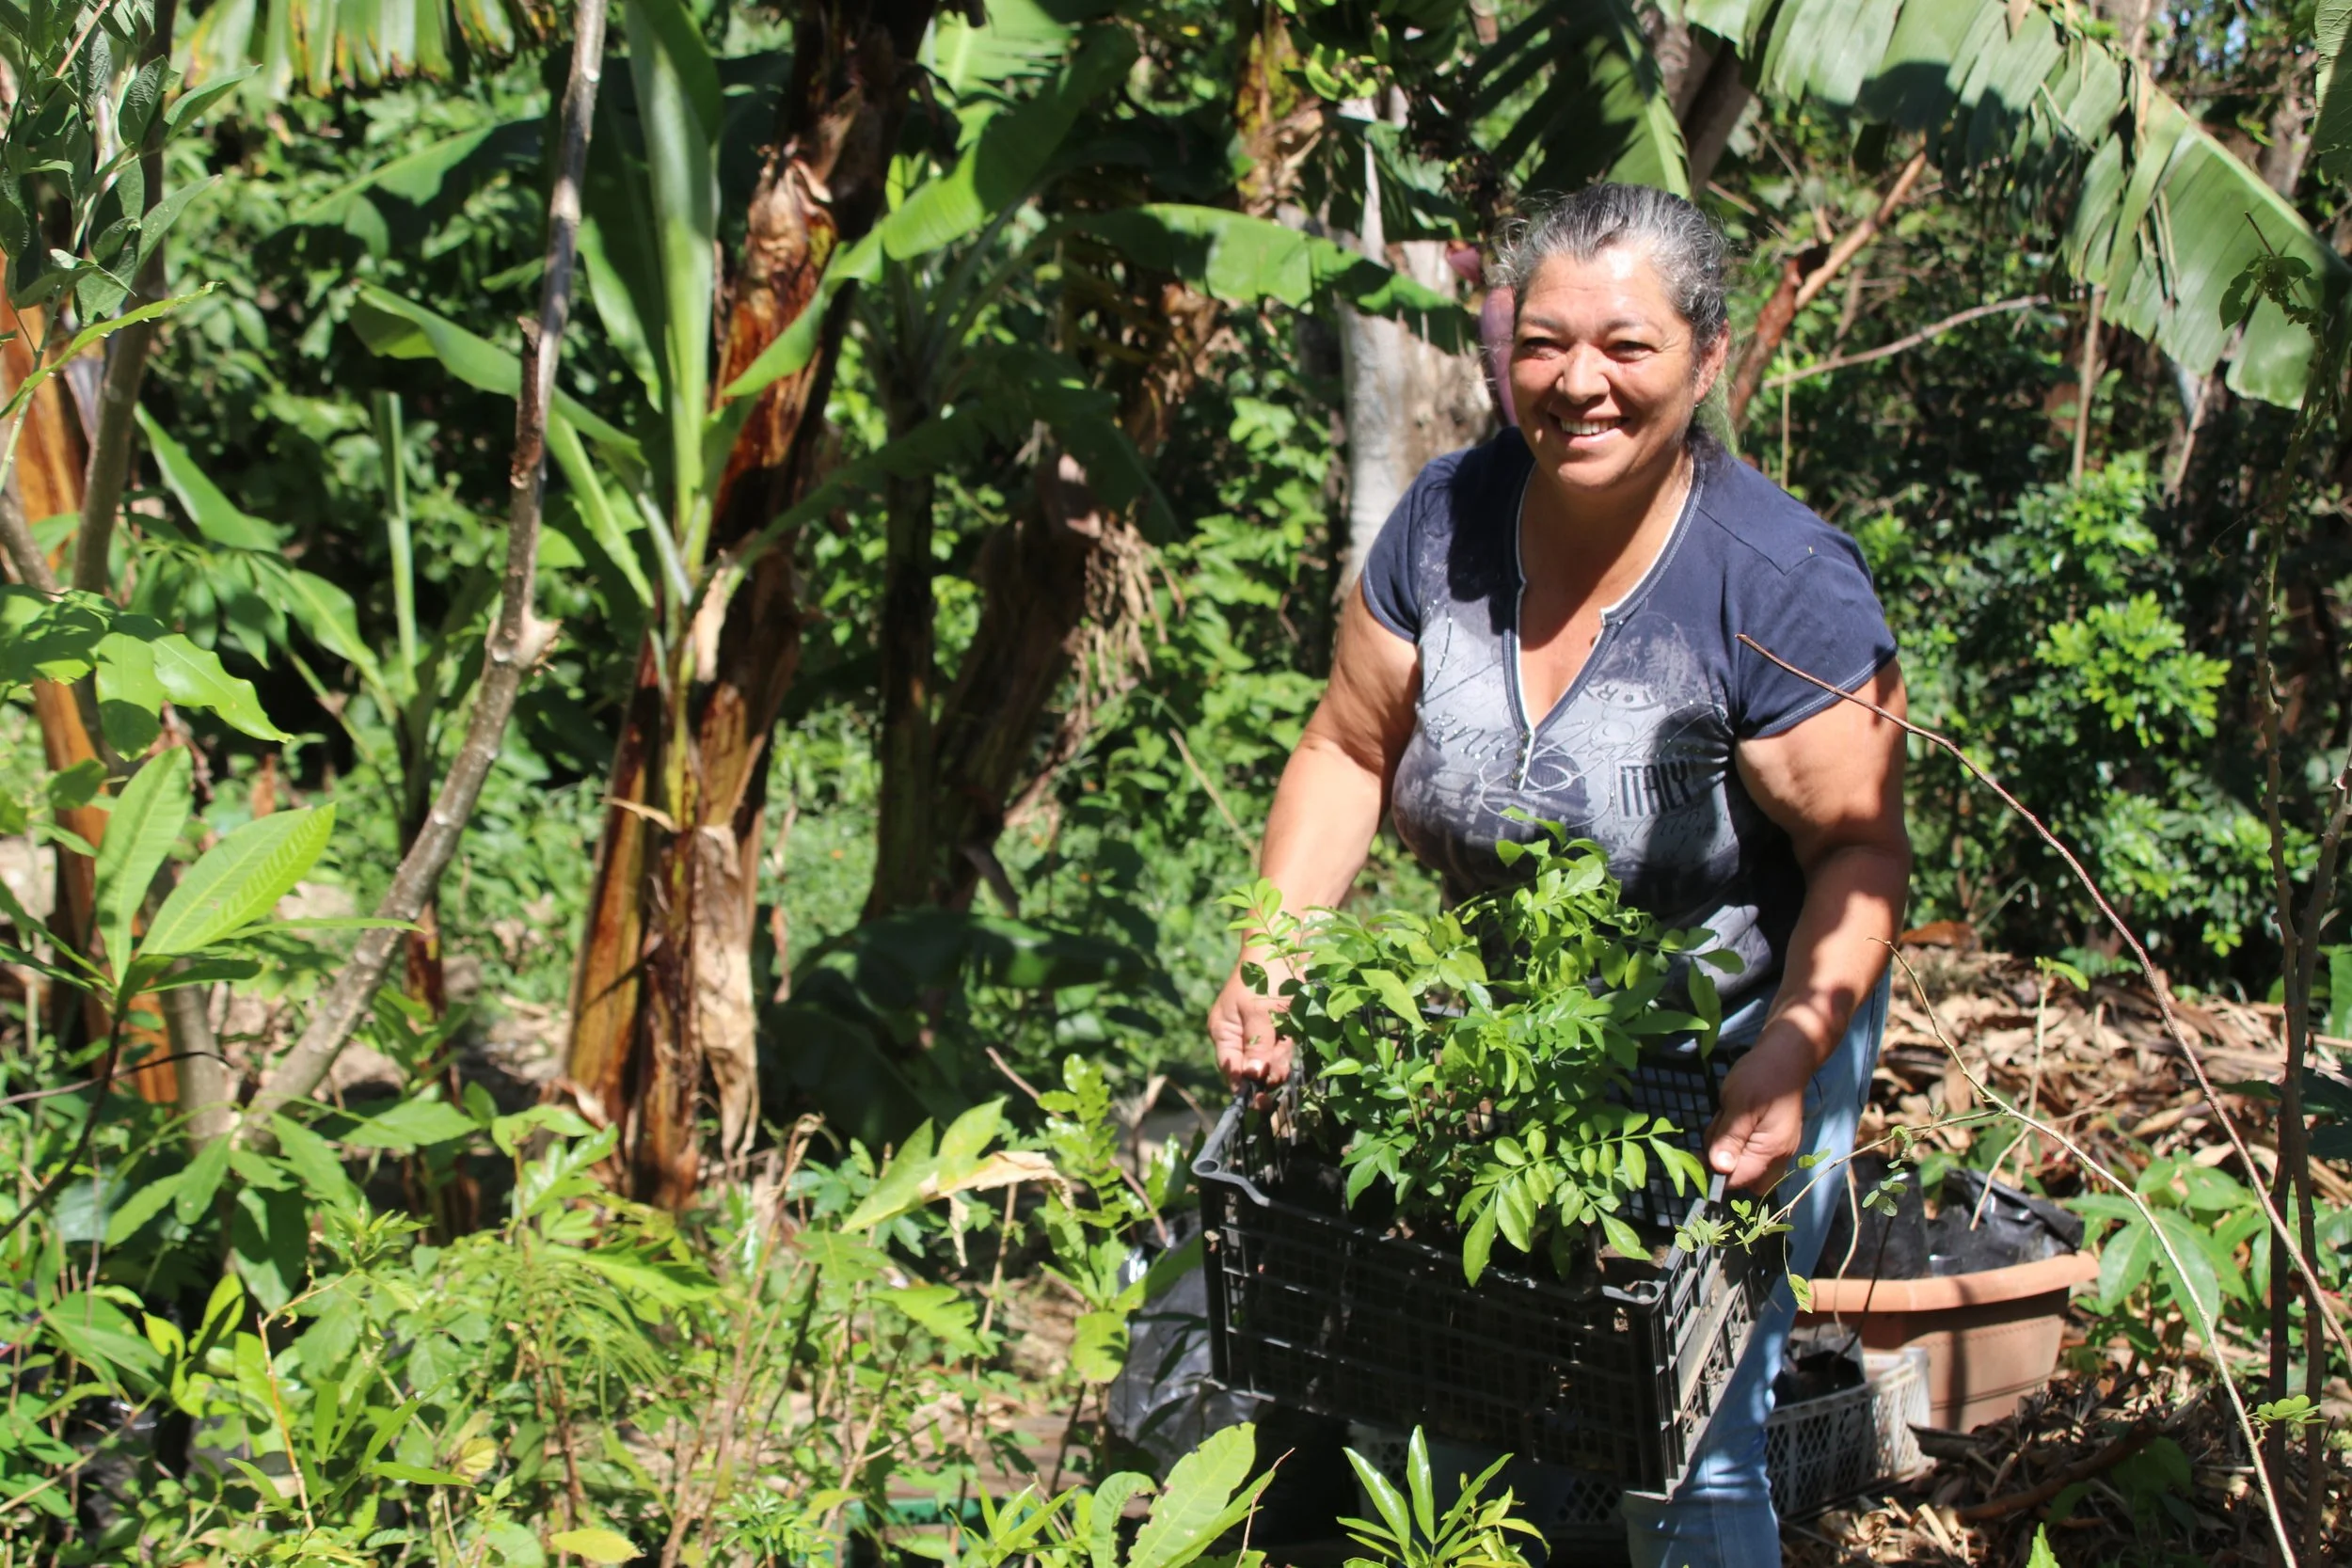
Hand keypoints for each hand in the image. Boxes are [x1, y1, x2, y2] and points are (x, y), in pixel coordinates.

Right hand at [1208, 958, 1293, 1089]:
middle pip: (1251, 1069)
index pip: (1231, 1069)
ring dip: (1280, 1063)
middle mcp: (1239, 1036)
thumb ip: (1257, 1043)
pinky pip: (1284, 1049)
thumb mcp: (1258, 1010)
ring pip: (1270, 1061)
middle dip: (1266, 1074)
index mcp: (1224, 1032)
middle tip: (1279, 1071)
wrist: (1285, 943)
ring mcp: (1261, 1032)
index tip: (1260, 1097)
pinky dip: (1289, 1051)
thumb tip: (1252, 1074)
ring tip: (1286, 1053)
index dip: (1244, 1085)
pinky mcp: (1280, 1027)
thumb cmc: (1264, 975)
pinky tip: (1292, 1045)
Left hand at [1704, 1033, 1814, 1194]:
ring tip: (1728, 1115)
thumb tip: (1720, 1169)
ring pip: (1746, 1163)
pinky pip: (1751, 1150)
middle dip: (1724, 1163)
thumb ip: (1729, 1138)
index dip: (1715, 1172)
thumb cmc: (1760, 1076)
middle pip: (1745, 1179)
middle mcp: (1779, 1156)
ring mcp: (1778, 1147)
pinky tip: (1735, 1117)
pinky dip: (1738, 1139)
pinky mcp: (1773, 1138)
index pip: (1739, 1180)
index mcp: (1771, 1151)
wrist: (1785, 1056)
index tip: (1699, 1152)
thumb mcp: (1739, 1104)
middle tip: (1718, 1132)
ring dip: (1729, 1146)